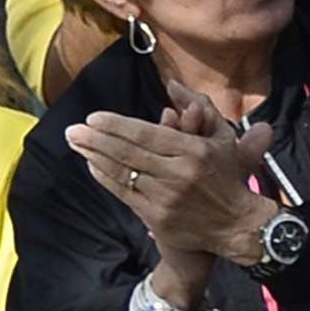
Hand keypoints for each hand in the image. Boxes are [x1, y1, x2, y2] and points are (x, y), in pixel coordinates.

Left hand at [71, 92, 286, 269]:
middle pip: (128, 152)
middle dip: (96, 140)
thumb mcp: (223, 138)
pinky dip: (106, 178)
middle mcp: (179, 173)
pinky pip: (124, 193)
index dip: (116, 125)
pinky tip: (93, 166)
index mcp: (195, 151)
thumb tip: (172, 85)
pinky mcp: (157, 217)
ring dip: (94, 157)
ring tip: (76, 143)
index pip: (147, 134)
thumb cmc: (228, 177)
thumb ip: (199, 107)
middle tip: (73, 129)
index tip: (94, 118)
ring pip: (123, 172)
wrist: (236, 226)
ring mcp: (166, 197)